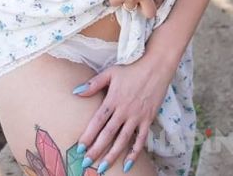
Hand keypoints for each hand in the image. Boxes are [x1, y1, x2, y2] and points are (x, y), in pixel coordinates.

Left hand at [72, 56, 170, 173]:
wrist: (156, 68)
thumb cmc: (131, 69)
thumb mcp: (111, 72)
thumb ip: (93, 84)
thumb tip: (76, 92)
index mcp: (113, 99)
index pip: (98, 121)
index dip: (88, 135)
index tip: (79, 148)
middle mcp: (124, 110)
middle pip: (108, 134)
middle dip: (96, 150)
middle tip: (86, 163)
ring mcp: (137, 116)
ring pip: (123, 140)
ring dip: (112, 155)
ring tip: (103, 168)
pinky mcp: (148, 119)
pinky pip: (141, 140)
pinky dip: (134, 153)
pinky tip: (127, 164)